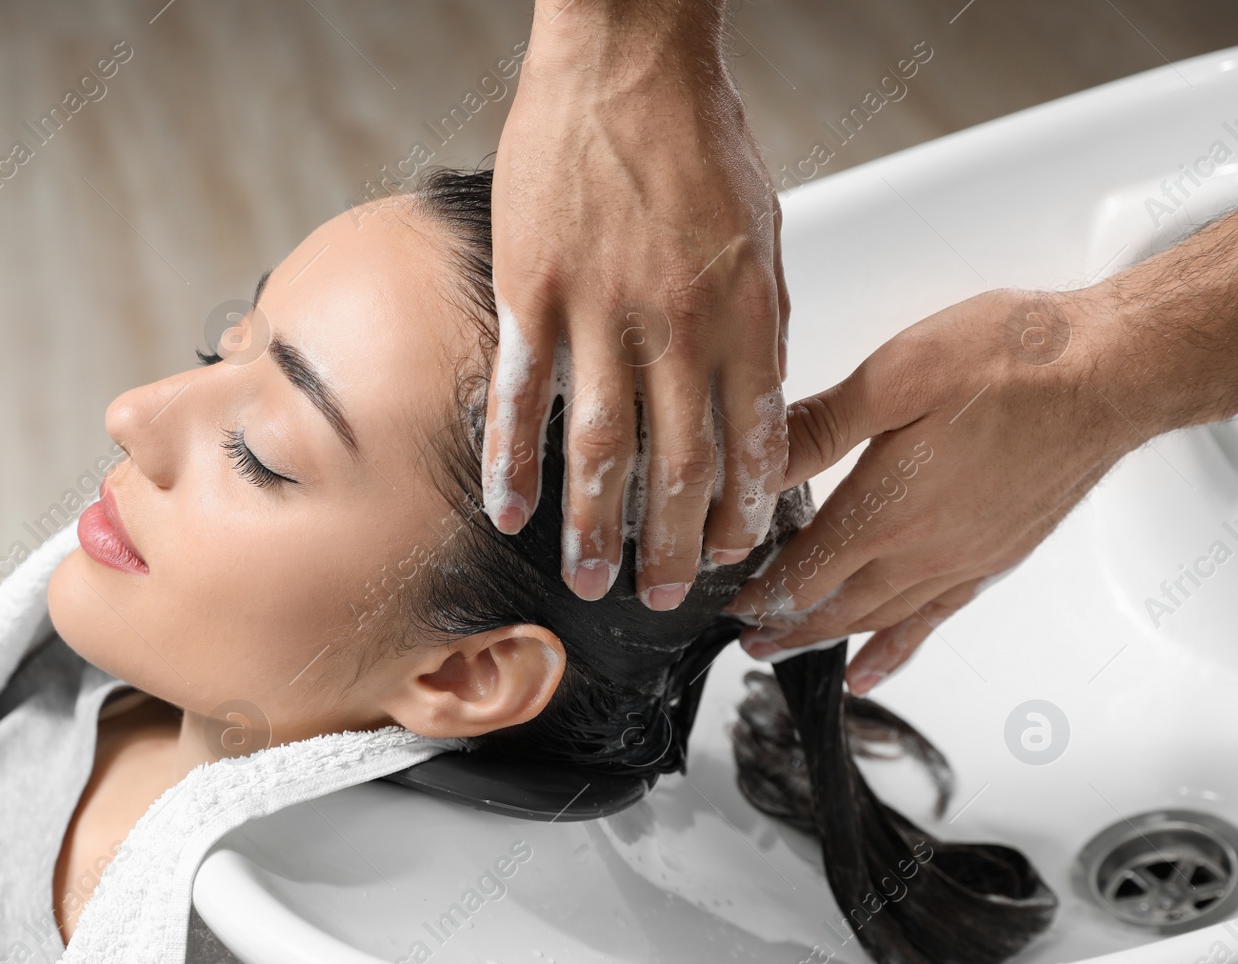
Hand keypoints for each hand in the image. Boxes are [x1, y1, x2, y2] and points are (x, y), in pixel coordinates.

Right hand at [484, 1, 788, 610]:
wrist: (626, 61)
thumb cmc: (696, 138)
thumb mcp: (761, 233)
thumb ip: (756, 322)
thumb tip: (752, 398)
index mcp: (744, 310)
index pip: (746, 440)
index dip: (737, 509)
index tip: (728, 553)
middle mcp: (676, 322)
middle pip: (677, 462)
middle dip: (671, 543)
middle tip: (662, 595)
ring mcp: (600, 309)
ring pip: (601, 445)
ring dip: (596, 525)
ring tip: (591, 580)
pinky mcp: (534, 290)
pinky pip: (522, 393)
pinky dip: (513, 459)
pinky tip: (509, 509)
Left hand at [723, 286, 1142, 692]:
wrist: (1110, 374)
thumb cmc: (1014, 362)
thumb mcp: (897, 375)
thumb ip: (822, 426)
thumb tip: (757, 459)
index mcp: (885, 508)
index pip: (804, 570)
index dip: (759, 591)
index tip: (726, 603)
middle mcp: (922, 550)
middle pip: (834, 606)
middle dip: (783, 625)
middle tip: (745, 638)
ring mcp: (961, 560)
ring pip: (877, 619)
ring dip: (826, 638)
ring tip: (787, 650)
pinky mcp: (994, 557)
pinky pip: (932, 621)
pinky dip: (893, 650)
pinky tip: (871, 668)